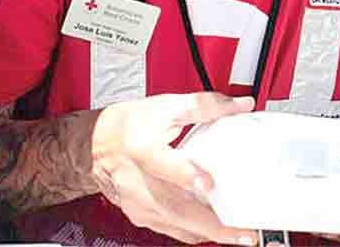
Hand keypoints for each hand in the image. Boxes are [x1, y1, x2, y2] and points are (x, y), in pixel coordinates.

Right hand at [90, 92, 256, 244]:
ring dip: (210, 233)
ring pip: (176, 224)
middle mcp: (136, 180)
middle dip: (211, 224)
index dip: (184, 173)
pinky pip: (172, 228)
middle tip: (243, 232)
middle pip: (174, 207)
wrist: (96, 145)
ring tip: (241, 236)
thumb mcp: (166, 106)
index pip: (160, 163)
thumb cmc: (128, 125)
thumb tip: (240, 105)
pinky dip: (197, 231)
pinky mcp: (142, 214)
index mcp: (140, 148)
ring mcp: (138, 202)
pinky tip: (219, 231)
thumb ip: (205, 106)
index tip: (208, 182)